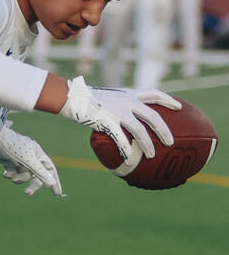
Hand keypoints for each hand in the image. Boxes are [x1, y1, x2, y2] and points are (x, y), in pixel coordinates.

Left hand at [0, 123, 63, 196]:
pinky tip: (5, 173)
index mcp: (38, 154)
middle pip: (36, 176)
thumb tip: (52, 183)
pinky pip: (14, 174)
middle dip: (32, 184)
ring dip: (18, 178)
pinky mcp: (10, 163)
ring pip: (24, 177)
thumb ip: (40, 172)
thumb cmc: (13, 147)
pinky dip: (10, 175)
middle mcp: (31, 158)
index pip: (50, 169)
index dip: (54, 181)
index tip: (57, 194)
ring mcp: (20, 161)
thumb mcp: (28, 161)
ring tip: (11, 174)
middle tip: (27, 193)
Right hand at [59, 77, 180, 160]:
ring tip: (152, 155)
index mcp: (129, 94)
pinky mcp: (108, 121)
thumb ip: (121, 103)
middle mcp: (127, 101)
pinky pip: (122, 139)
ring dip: (148, 145)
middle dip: (164, 131)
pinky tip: (131, 160)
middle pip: (153, 116)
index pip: (154, 94)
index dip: (169, 100)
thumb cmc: (89, 98)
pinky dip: (127, 150)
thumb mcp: (109, 96)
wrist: (73, 96)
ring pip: (140, 130)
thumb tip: (128, 116)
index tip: (179, 107)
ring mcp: (118, 111)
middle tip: (171, 142)